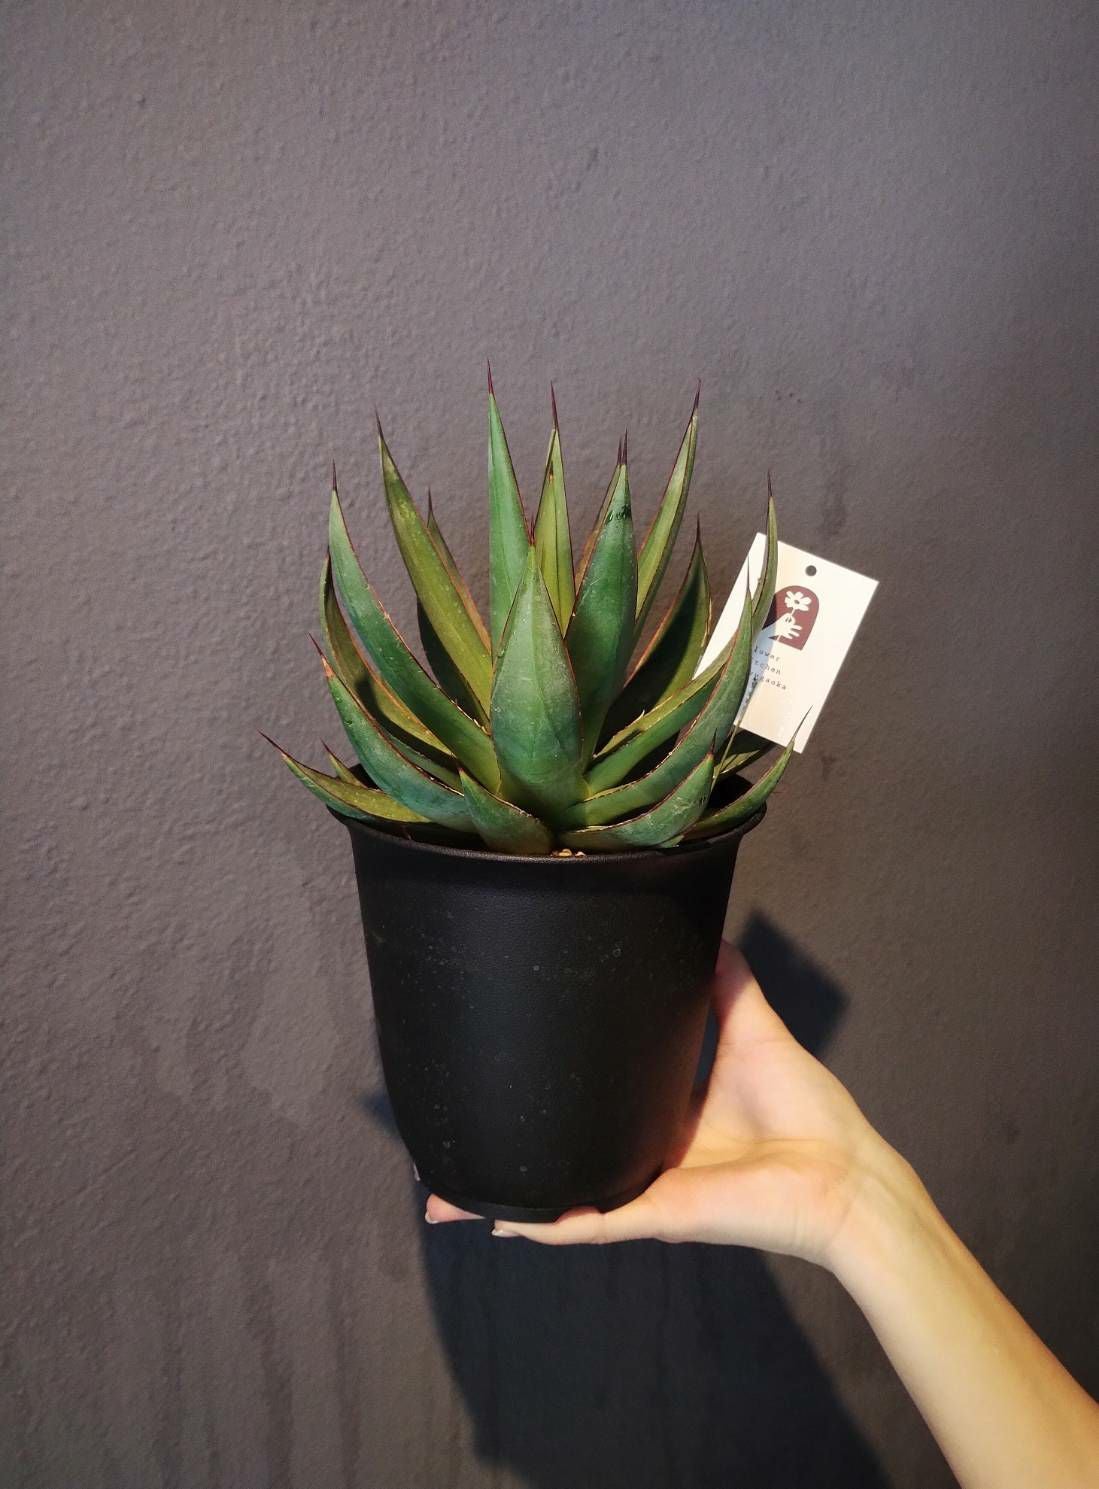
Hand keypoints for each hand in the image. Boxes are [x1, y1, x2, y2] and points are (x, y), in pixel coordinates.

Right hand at [427, 942, 915, 1264]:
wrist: (846, 1174)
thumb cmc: (808, 1110)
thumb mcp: (751, 1028)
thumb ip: (725, 980)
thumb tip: (705, 924)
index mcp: (661, 1119)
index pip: (590, 1110)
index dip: (545, 1098)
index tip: (497, 1076)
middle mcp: (643, 1158)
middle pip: (560, 1160)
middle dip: (505, 1166)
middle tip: (442, 1155)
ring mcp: (645, 1191)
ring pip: (559, 1199)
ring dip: (504, 1204)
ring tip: (446, 1199)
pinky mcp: (660, 1216)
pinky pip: (592, 1223)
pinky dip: (548, 1223)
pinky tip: (502, 1219)